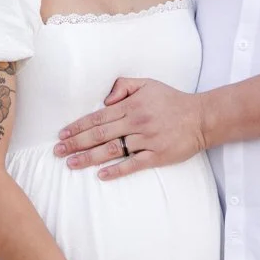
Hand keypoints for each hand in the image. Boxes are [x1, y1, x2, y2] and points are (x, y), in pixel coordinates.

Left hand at [55, 78, 207, 178]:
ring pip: (112, 150)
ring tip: (71, 164)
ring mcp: (146, 140)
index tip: (62, 135)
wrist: (201, 118)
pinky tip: (101, 175)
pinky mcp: (157, 156)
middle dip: (76, 143)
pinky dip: (117, 170)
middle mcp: (136, 122)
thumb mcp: (148, 84)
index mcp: (131, 106)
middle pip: (99, 134)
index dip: (78, 127)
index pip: (98, 117)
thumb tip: (104, 100)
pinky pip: (133, 164)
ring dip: (89, 158)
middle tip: (58, 151)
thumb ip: (123, 86)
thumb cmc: (172, 100)